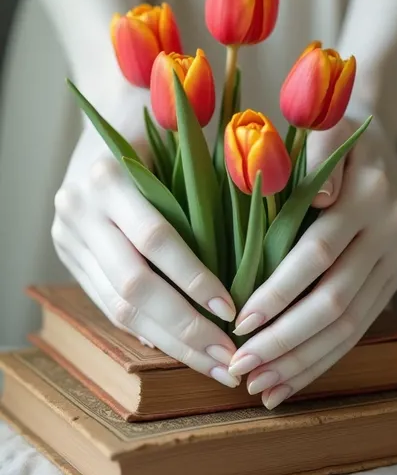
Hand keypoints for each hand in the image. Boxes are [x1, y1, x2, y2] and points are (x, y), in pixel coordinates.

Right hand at [51, 86, 238, 387]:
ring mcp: (67, 233)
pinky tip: (177, 346)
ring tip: (211, 365)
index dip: (194, 279)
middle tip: (228, 360)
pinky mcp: (68, 253)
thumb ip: (205, 192)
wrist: (105, 109)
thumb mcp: (181, 144)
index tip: (233, 312)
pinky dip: (145, 328)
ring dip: (169, 341)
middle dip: (184, 329)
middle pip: (132, 286)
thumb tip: (251, 259)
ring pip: (117, 305)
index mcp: (108, 174)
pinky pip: (107, 302)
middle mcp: (79, 207)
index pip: (155, 240)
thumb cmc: (160, 123)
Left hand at [228, 108, 396, 407]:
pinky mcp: (394, 277)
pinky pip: (360, 326)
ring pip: (350, 324)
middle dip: (285, 341)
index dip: (279, 291)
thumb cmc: (334, 134)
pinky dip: (324, 357)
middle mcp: (389, 231)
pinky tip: (292, 379)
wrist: (381, 141)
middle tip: (241, 369)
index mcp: (368, 194)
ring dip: (304, 361)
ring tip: (263, 389)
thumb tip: (319, 200)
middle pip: (335, 301)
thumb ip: (318, 153)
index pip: (317, 255)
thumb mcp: (323, 127)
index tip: (238, 323)